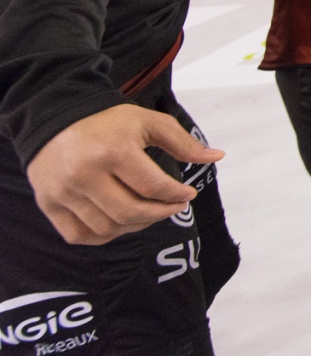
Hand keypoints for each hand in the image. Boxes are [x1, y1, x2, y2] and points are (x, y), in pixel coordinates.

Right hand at [26, 104, 224, 245]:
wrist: (54, 119)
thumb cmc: (107, 122)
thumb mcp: (148, 122)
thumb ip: (182, 142)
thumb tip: (217, 157)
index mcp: (112, 151)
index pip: (153, 186)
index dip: (176, 195)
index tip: (188, 194)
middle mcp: (84, 175)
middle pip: (130, 212)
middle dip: (161, 214)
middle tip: (174, 207)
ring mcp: (63, 192)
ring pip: (107, 227)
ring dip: (136, 226)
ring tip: (151, 212)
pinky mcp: (48, 204)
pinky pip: (80, 235)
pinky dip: (104, 236)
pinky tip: (121, 222)